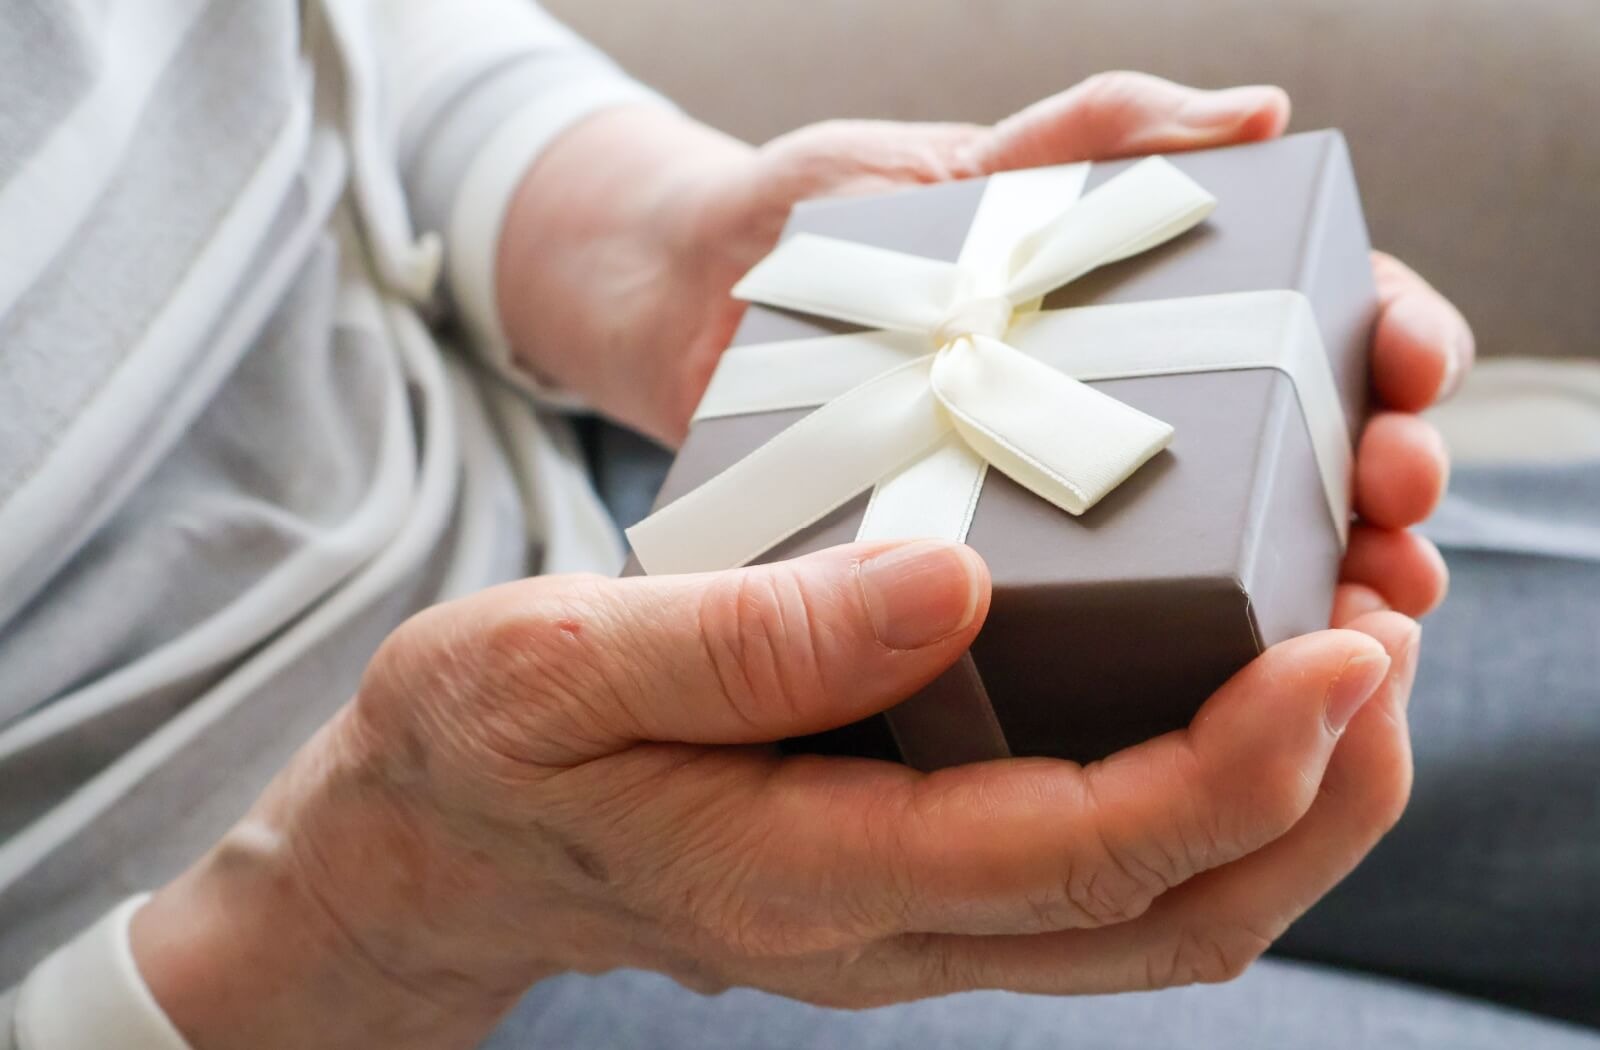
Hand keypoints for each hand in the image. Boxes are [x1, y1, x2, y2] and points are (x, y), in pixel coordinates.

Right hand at [134, 541, 1418, 1048]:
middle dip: (1314, 797)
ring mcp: (907, 921)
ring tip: (1352, 660)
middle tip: (1387, 638)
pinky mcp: (913, 882)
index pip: (1070, 855)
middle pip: (1164, 921)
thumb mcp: (558, 667)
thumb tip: (949, 584)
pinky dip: (1205, 800)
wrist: (438, 850)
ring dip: (1285, 809)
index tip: (1340, 650)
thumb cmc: (480, 750)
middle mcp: (883, 930)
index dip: (1231, 765)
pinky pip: (1101, 882)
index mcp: (801, 873)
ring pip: (1155, 923)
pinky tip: (1227, 693)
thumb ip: (744, 639)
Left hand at [500, 72, 1472, 621]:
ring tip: (1356, 614)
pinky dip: (1162, 656)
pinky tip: (1213, 688)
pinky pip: (1091, 626)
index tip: (1411, 365)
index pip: (1318, 325)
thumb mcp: (960, 163)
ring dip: (1310, 586)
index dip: (1388, 343)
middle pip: (1302, 455)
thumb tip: (1262, 115)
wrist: (683, 305)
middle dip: (1374, 481)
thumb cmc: (823, 215)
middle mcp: (1128, 418)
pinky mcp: (986, 587)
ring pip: (1223, 556)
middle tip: (1395, 508)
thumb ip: (1092, 136)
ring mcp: (1065, 511)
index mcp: (1151, 310)